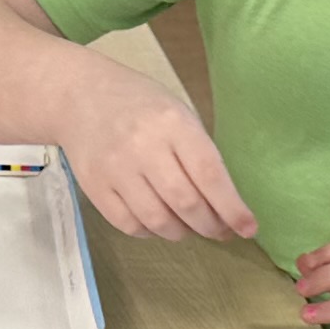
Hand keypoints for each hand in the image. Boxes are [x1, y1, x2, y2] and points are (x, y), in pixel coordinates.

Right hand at [55, 72, 253, 241]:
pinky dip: (150, 232)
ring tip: (189, 226)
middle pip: (185, 203)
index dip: (232, 208)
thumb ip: (199, 154)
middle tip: (219, 230)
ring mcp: (115, 168)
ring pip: (158, 220)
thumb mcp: (178, 114)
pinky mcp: (94, 186)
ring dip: (182, 232)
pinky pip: (129, 225)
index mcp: (173, 123)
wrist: (81, 96)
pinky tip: (158, 222)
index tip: (248, 228)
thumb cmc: (141, 105)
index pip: (209, 174)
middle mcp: (144, 146)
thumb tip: (224, 204)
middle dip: (210, 226)